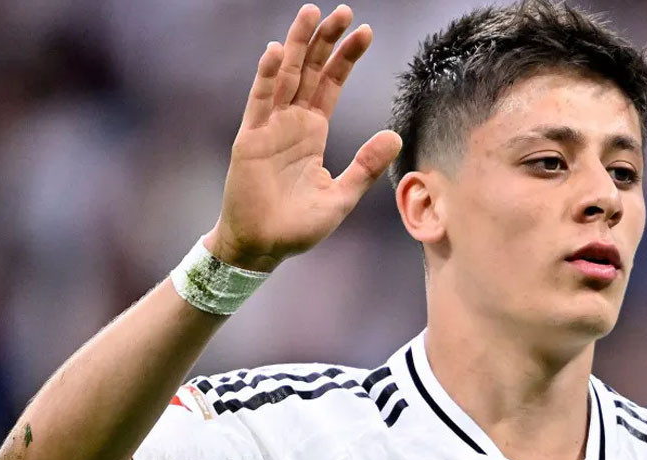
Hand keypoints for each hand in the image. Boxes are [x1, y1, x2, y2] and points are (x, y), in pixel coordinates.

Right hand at [208, 4, 401, 271]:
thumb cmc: (297, 227)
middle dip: (324, 40)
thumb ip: (365, 166)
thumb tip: (395, 135)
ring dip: (296, 45)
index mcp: (312, 132)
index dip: (346, 58)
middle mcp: (290, 123)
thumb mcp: (341, 196)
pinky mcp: (250, 141)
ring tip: (310, 14)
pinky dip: (265, 77)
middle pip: (308, 71)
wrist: (263, 248)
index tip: (365, 32)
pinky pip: (259, 103)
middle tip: (343, 11)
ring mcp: (269, 128)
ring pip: (284, 77)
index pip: (330, 84)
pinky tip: (274, 52)